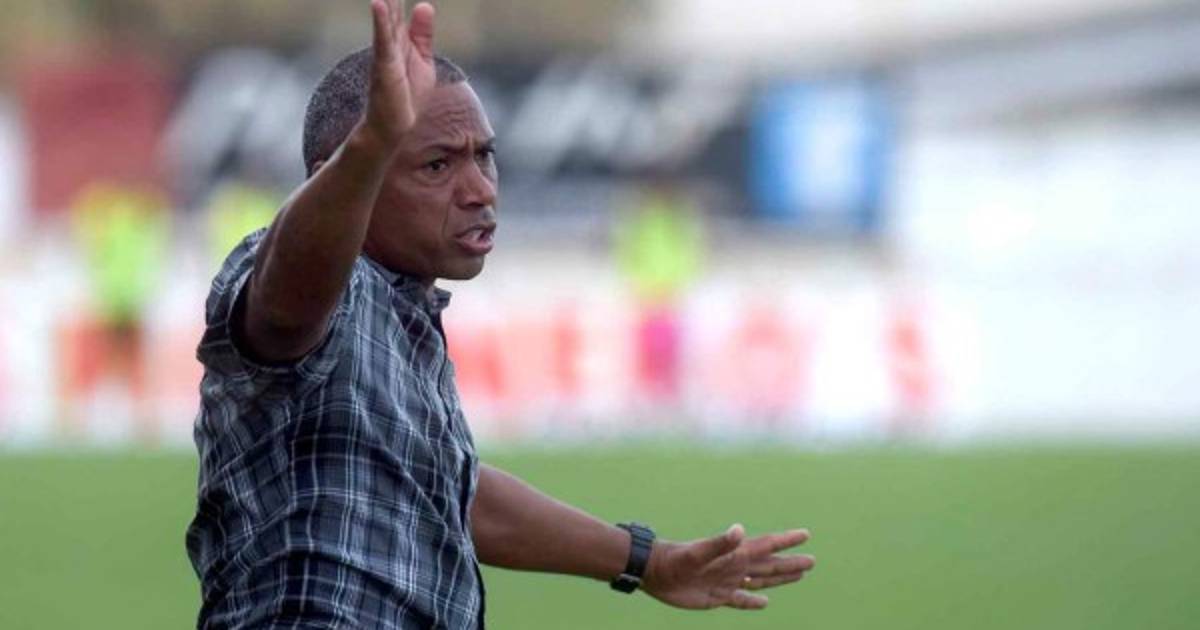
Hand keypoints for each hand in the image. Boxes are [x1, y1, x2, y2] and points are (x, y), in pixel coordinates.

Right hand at [363, 0, 436, 145]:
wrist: (394, 126)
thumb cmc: (407, 97)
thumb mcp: (421, 59)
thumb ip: (421, 33)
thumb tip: (425, 4)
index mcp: (399, 37)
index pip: (397, 4)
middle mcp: (389, 40)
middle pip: (389, 4)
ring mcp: (386, 52)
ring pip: (384, 17)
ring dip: (383, 0)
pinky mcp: (385, 67)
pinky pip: (383, 41)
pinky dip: (381, 22)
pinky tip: (379, 3)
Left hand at [642, 525, 814, 610]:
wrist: (654, 573)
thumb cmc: (675, 559)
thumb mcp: (698, 552)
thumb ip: (719, 542)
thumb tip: (740, 530)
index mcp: (734, 554)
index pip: (765, 546)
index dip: (785, 541)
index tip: (805, 533)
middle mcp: (734, 566)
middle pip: (769, 565)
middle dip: (790, 563)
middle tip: (812, 560)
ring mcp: (727, 581)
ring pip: (760, 580)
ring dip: (779, 579)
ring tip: (798, 575)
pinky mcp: (717, 597)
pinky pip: (741, 600)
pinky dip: (753, 602)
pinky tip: (764, 603)